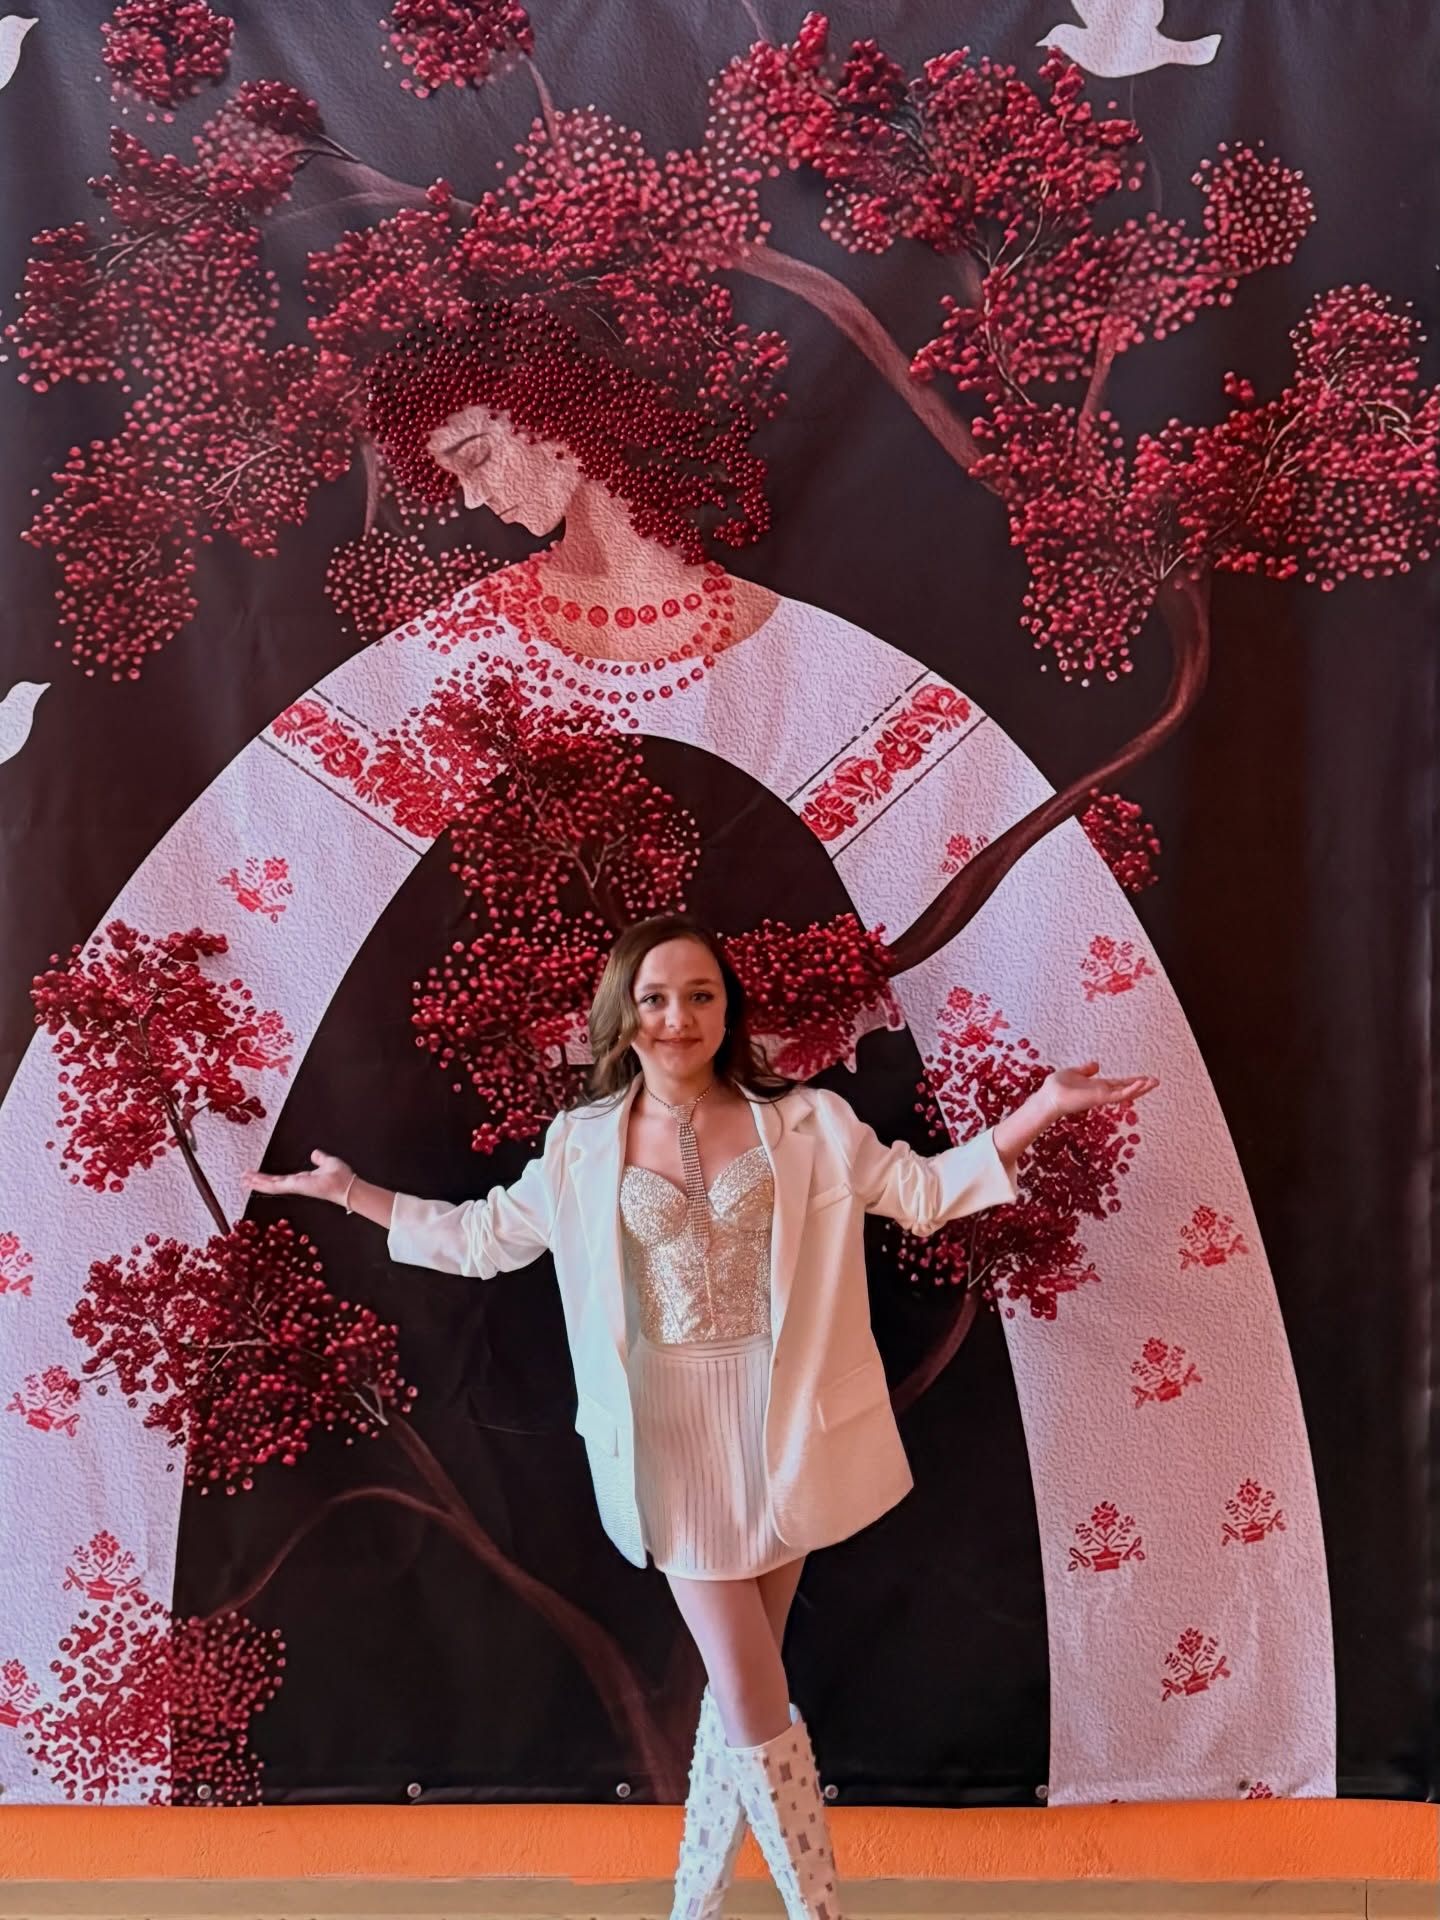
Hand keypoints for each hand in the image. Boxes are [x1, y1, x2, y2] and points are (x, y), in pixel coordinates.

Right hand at [242, 1149, 353, 1207]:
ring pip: (270, 1185)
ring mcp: (293, 1186)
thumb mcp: (328, 1162)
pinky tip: (252, 1182)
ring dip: (256, 1182)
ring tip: (242, 1180)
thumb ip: (320, 1158)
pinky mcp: (293, 1186)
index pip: (281, 1179)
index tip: (258, 1176)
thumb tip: (315, 1153)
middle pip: (272, 1183)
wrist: (346, 1185)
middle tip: (243, 1179)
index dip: (269, 1178)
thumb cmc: (341, 1176)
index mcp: (303, 1180)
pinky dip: (262, 1184)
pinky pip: (274, 1186)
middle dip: (258, 1181)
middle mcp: (296, 1184)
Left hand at [1039, 1061, 1159, 1121]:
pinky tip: (1141, 1084)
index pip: (1119, 1083)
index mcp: (1098, 1086)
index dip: (1132, 1081)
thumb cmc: (1057, 1087)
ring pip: (1126, 1093)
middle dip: (1141, 1086)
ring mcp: (1102, 1096)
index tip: (1144, 1078)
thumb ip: (1086, 1070)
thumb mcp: (1074, 1072)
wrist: (1048, 1097)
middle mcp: (1102, 1092)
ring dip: (1141, 1088)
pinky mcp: (1100, 1098)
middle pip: (1126, 1089)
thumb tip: (1095, 1064)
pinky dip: (1131, 1089)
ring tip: (1154, 1082)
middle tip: (1156, 1081)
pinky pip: (1119, 1094)